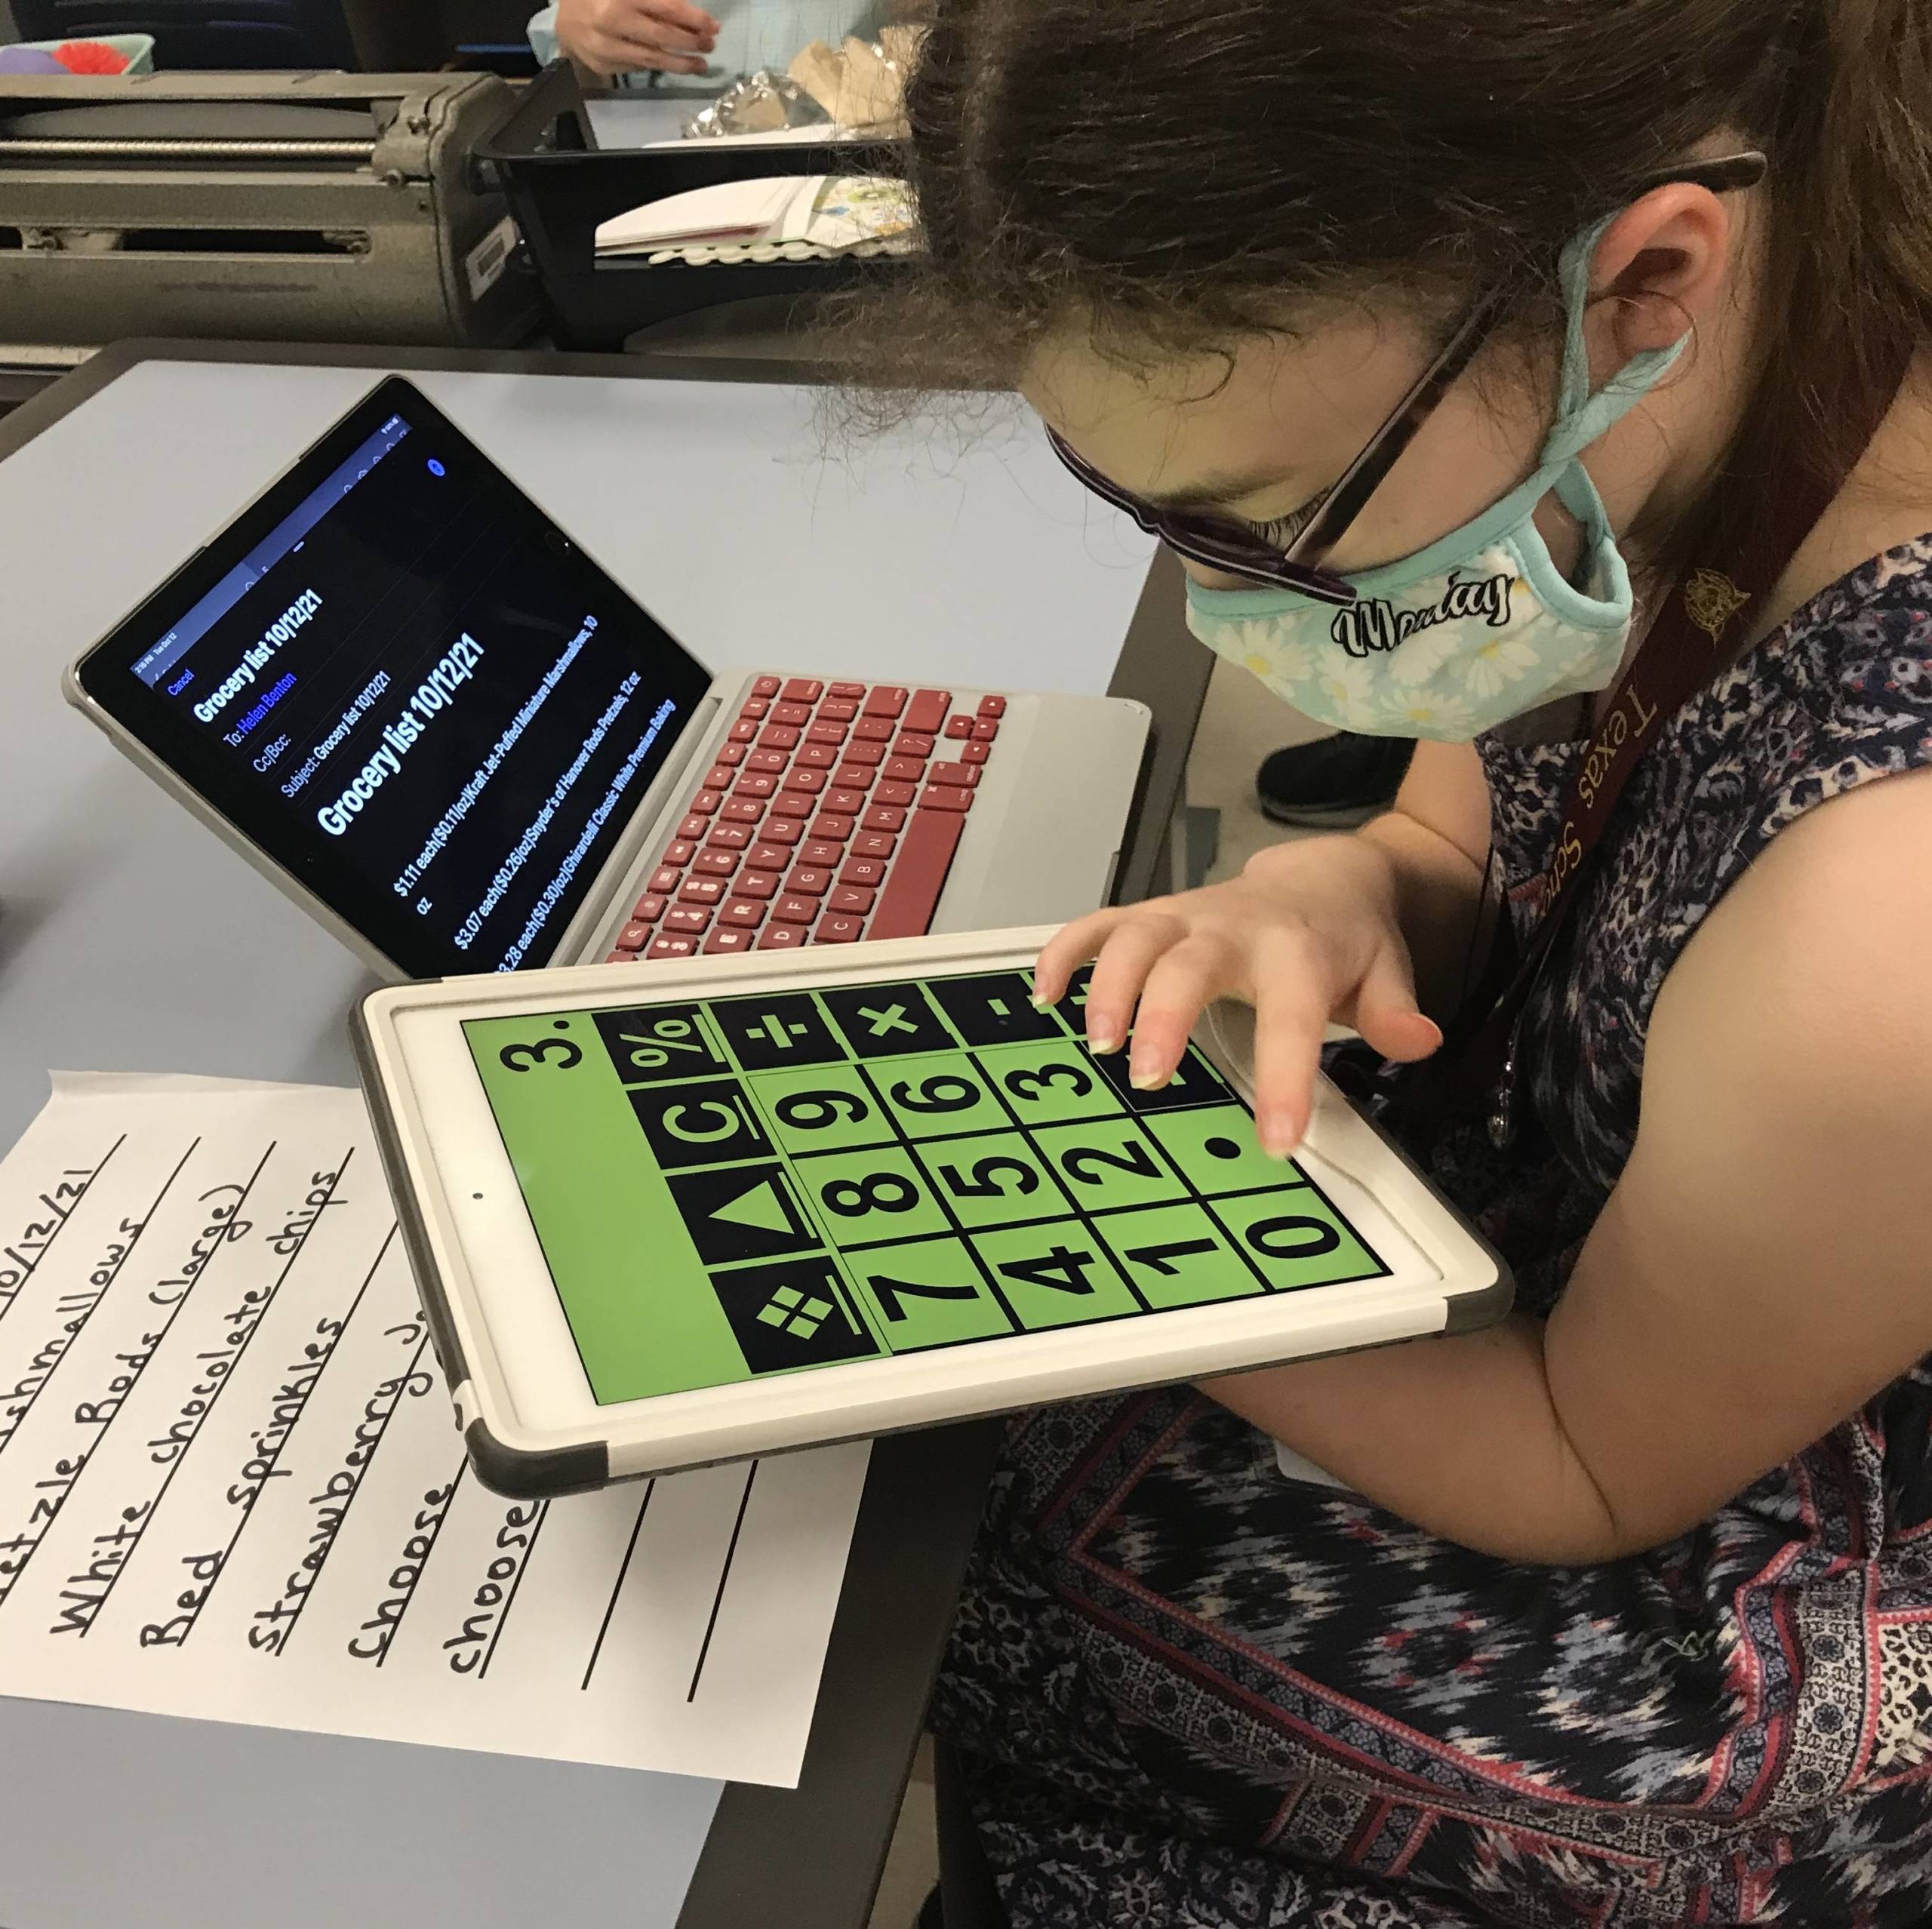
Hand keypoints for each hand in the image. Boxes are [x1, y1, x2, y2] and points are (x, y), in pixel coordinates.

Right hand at [555, 0, 720, 75]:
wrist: (563, 17)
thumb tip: (687, 10)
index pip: (666, 8)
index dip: (693, 18)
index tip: (712, 25)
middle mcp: (612, 20)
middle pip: (662, 35)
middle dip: (691, 42)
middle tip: (710, 44)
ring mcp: (606, 45)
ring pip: (652, 58)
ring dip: (681, 63)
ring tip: (701, 64)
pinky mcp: (604, 64)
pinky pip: (638, 66)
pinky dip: (659, 65)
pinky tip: (674, 64)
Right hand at [1032, 837, 1443, 1154]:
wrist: (1323, 876)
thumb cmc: (1345, 942)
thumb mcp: (1387, 975)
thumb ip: (1395, 1014)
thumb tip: (1417, 1042)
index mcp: (1299, 954)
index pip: (1293, 1018)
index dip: (1285, 1080)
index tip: (1276, 1142)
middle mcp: (1234, 930)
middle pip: (1189, 964)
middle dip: (1164, 1015)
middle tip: (1147, 1077)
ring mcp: (1186, 918)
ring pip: (1135, 937)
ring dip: (1108, 987)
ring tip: (1094, 1045)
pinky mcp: (1152, 916)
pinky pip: (1098, 924)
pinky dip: (1065, 953)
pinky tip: (1043, 995)